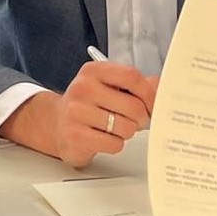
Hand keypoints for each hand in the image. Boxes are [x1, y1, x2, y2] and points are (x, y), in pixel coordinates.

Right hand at [39, 60, 156, 166]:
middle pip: (133, 106)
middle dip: (141, 118)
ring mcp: (77, 112)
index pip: (131, 76)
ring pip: (126, 128)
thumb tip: (162, 86)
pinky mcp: (76, 135)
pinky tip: (103, 138)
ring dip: (126, 132)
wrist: (54, 123)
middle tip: (136, 121)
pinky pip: (114, 144)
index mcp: (93, 71)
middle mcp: (83, 88)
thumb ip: (136, 85)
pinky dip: (115, 144)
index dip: (149, 94)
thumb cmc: (87, 105)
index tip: (154, 105)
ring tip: (114, 128)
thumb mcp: (108, 87)